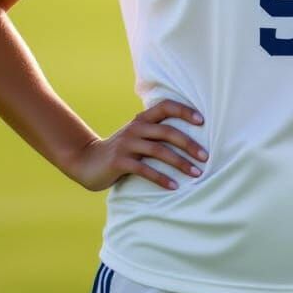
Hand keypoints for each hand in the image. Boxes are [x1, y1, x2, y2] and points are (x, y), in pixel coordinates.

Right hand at [68, 100, 207, 191]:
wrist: (87, 161)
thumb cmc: (122, 150)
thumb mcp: (137, 135)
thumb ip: (156, 132)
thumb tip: (191, 137)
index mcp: (142, 119)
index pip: (166, 106)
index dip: (184, 111)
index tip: (203, 121)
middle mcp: (135, 128)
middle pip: (167, 131)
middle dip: (189, 143)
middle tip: (206, 156)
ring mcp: (127, 144)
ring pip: (159, 150)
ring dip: (180, 163)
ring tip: (196, 173)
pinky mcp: (119, 162)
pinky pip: (145, 170)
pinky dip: (161, 178)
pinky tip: (174, 186)